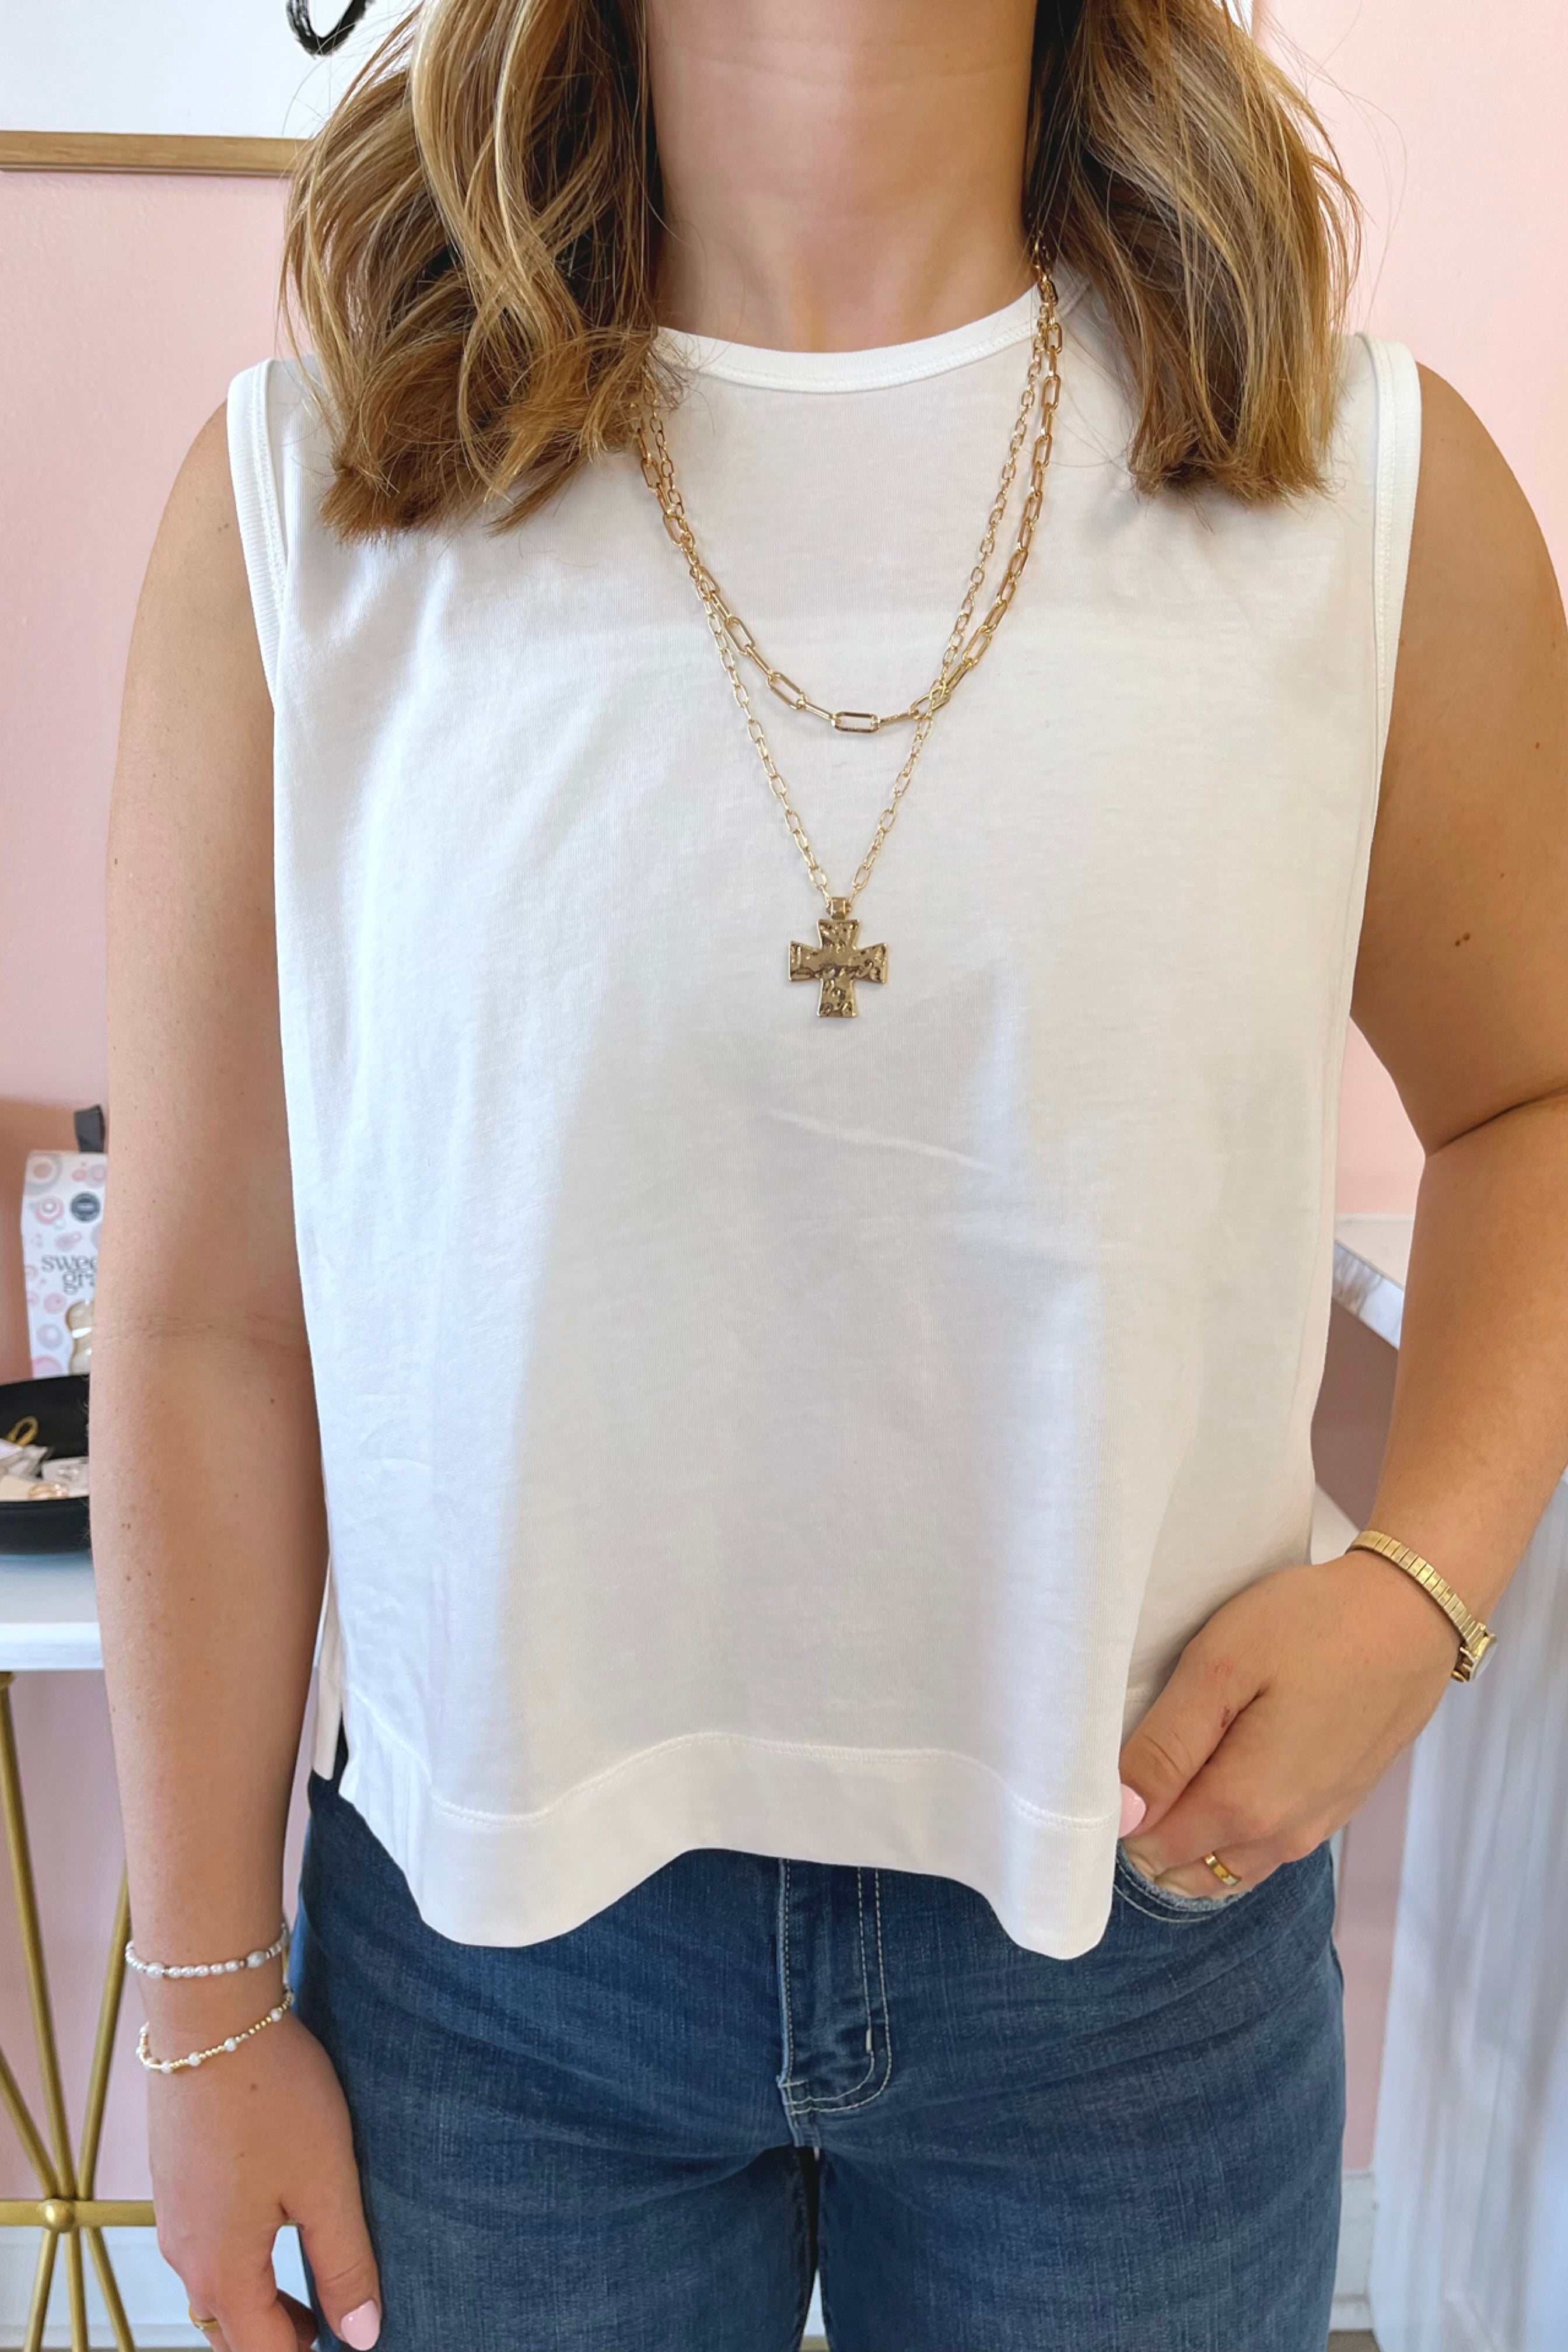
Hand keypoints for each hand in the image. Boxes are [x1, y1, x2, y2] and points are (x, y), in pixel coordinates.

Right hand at [148, 2006, 380, 2351]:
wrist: (210, 2019)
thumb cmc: (273, 2098)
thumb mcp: (327, 2183)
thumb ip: (345, 2264)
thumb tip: (360, 2335)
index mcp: (223, 2270)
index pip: (261, 2351)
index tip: (340, 2339)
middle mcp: (185, 2252)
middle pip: (229, 2327)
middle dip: (276, 2335)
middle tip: (325, 2320)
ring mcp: (172, 2213)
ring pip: (212, 2284)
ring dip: (255, 2295)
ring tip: (305, 2275)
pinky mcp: (172, 2177)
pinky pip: (201, 2241)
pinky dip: (236, 2255)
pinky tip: (271, 2218)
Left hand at [1118, 1550, 1459, 1899]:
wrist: (1410, 1617)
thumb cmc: (1310, 1628)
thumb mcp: (1219, 1668)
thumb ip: (1166, 1748)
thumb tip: (1122, 1816)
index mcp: (1245, 1807)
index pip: (1149, 1846)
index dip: (1121, 1808)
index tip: (1118, 1756)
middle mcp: (1282, 1837)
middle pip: (1184, 1866)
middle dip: (1151, 1827)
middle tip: (1147, 1753)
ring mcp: (1314, 1828)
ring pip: (1225, 1865)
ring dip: (1190, 1833)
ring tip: (1181, 1760)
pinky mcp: (1334, 1809)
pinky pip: (1265, 1847)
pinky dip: (1231, 1828)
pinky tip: (1226, 1770)